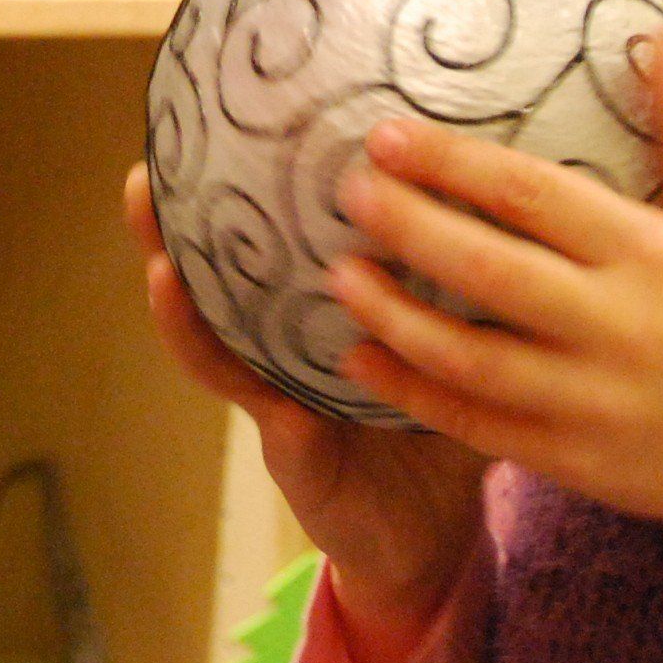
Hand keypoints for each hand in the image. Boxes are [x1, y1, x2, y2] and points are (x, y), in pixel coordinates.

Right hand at [127, 164, 491, 662]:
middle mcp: (290, 347)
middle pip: (228, 275)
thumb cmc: (452, 431)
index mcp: (334, 317)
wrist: (438, 537)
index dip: (252, 188)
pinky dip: (207, 348)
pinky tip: (179, 307)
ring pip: (213, 329)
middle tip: (148, 166)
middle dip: (183, 222)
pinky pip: (246, 391)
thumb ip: (468, 291)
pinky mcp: (287, 442)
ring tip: (148, 230)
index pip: (282, 243)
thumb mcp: (467, 349)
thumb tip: (513, 192)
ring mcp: (280, 393)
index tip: (231, 125)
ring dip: (176, 282)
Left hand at [326, 30, 662, 556]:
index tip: (386, 135)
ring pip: (472, 359)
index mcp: (651, 253)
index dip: (454, 165)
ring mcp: (590, 399)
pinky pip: (475, 425)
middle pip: (492, 272)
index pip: (535, 197)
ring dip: (396, 317)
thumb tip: (654, 33)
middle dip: (410, 228)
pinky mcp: (570, 458)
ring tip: (338, 275)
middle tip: (347, 191)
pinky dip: (412, 394)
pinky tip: (357, 358)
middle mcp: (617, 325)